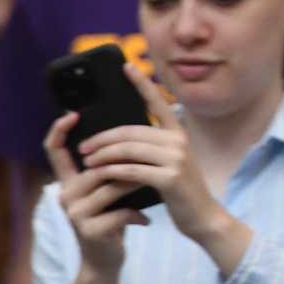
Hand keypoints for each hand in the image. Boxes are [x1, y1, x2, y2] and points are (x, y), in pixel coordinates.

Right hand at [42, 111, 149, 279]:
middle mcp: (65, 195)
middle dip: (126, 160)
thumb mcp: (107, 192)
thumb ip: (109, 169)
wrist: (105, 260)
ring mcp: (75, 213)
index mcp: (69, 182)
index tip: (71, 113)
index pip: (54, 152)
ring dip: (137, 183)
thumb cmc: (110, 219)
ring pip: (111, 186)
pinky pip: (120, 212)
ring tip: (154, 181)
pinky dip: (137, 214)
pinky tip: (145, 220)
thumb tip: (129, 136)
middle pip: (98, 166)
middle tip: (152, 157)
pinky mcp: (89, 230)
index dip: (58, 131)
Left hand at [76, 62, 230, 252]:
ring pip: (129, 150)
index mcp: (178, 133)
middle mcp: (179, 141)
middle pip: (131, 131)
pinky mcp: (170, 178)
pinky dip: (112, 172)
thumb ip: (150, 148)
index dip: (142, 83)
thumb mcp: (167, 163)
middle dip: (103, 138)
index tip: (127, 66)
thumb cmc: (178, 190)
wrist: (201, 216)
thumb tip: (118, 139)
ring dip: (103, 156)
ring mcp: (176, 159)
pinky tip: (100, 174)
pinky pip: (132, 170)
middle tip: (83, 147)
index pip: (158, 102)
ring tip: (87, 162)